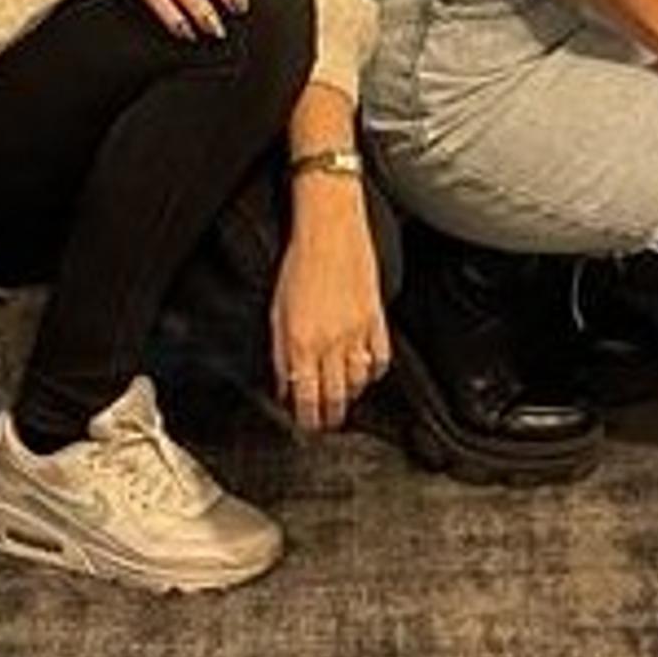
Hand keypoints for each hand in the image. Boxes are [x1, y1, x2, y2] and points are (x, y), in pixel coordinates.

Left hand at [271, 179, 388, 431]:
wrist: (330, 232)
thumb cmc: (299, 265)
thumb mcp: (276, 313)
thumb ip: (281, 354)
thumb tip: (285, 384)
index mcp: (302, 343)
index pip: (306, 398)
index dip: (307, 419)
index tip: (306, 424)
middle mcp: (332, 343)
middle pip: (336, 397)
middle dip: (330, 417)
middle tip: (327, 422)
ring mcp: (358, 333)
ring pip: (360, 382)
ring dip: (351, 395)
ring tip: (345, 398)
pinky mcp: (377, 319)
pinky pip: (381, 358)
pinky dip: (374, 371)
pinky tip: (367, 372)